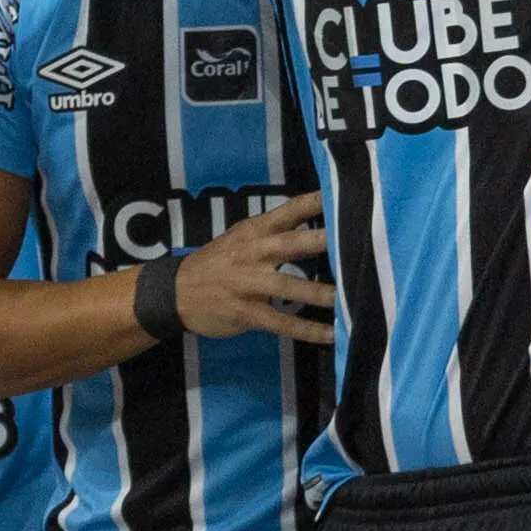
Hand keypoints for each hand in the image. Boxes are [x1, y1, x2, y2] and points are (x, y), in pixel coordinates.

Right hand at [174, 192, 335, 343]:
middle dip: (321, 242)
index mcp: (255, 231)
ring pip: (289, 287)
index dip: (316, 203)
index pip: (290, 211)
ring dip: (319, 293)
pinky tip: (330, 335)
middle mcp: (254, 253)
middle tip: (355, 241)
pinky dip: (306, 330)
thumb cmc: (219, 261)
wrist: (176, 292)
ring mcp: (248, 284)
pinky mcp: (245, 313)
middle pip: (292, 244)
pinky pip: (280, 323)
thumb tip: (319, 221)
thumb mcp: (242, 237)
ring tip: (348, 298)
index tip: (344, 195)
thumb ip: (276, 230)